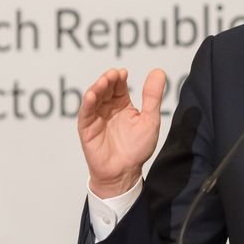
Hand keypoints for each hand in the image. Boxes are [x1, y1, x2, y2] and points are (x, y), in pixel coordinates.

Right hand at [77, 67, 165, 197]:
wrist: (125, 171)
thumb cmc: (137, 147)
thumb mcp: (149, 119)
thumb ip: (152, 97)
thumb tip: (158, 71)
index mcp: (122, 105)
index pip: (118, 86)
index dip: (119, 78)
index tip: (122, 72)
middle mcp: (107, 108)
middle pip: (105, 89)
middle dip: (107, 80)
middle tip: (112, 75)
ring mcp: (96, 117)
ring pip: (93, 98)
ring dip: (97, 88)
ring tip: (103, 82)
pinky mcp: (87, 129)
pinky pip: (85, 114)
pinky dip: (87, 103)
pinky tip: (91, 95)